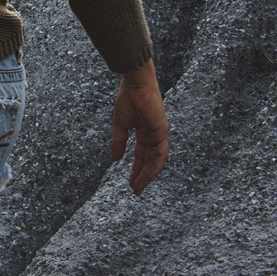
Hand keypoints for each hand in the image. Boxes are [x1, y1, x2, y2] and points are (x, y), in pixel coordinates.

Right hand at [110, 60, 168, 195]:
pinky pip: (160, 154)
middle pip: (149, 161)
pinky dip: (153, 165)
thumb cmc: (128, 99)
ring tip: (138, 187)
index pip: (141, 156)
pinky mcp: (162, 132)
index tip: (130, 182)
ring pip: (156, 161)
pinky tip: (145, 174)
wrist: (135, 84)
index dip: (136, 169)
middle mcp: (154, 136)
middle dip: (142, 176)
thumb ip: (118, 142)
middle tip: (135, 190)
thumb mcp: (120, 125)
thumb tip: (114, 159)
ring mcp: (159, 134)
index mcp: (144, 133)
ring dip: (147, 175)